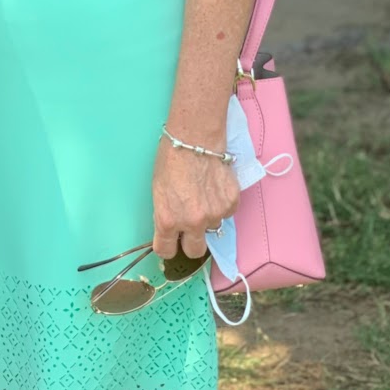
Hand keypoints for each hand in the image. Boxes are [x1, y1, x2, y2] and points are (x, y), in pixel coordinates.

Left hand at [151, 136, 238, 260]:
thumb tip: (173, 228)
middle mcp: (193, 223)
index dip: (167, 246)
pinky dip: (221, 204)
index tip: (169, 242)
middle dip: (191, 242)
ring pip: (212, 228)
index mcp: (168, 220)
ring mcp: (214, 215)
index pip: (166, 250)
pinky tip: (215, 187)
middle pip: (195, 251)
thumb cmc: (170, 160)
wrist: (195, 138)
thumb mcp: (158, 191)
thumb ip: (167, 214)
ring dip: (208, 217)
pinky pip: (226, 213)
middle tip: (189, 228)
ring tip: (203, 194)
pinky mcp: (231, 204)